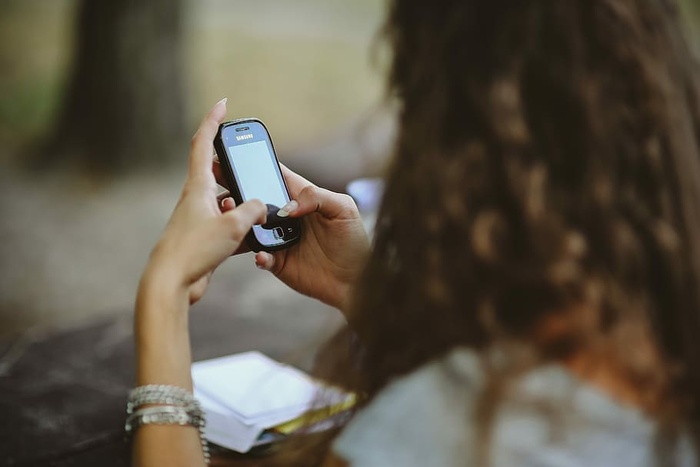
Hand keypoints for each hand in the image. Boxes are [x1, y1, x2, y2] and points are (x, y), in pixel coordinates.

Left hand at [141, 98, 266, 304]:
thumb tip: (261, 206)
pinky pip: (228, 225)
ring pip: (226, 202)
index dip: (213, 121)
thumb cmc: (195, 249)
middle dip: (235, 168)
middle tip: (251, 166)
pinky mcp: (203, 238)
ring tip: (259, 214)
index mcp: (197, 187)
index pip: (203, 144)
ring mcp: (198, 218)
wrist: (172, 283)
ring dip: (243, 205)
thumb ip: (253, 210)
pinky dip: (242, 228)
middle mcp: (196, 199)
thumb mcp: (233, 225)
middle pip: (217, 172)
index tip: (222, 104)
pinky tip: (254, 239)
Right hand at [249, 167, 369, 313]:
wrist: (356, 280)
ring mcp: (279, 239)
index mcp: (301, 197)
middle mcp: (286, 216)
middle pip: (256, 200)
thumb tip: (288, 208)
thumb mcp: (344, 209)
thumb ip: (317, 197)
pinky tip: (262, 255)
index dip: (255, 165)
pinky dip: (259, 255)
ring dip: (241, 223)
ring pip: (251, 227)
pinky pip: (260, 256)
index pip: (275, 175)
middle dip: (237, 192)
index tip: (236, 157)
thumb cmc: (354, 241)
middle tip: (223, 190)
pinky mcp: (278, 262)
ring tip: (235, 218)